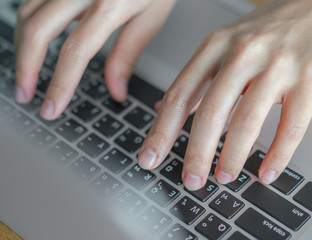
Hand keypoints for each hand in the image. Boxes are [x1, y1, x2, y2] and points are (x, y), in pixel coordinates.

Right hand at [14, 0, 174, 119]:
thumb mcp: (152, 16)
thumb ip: (128, 54)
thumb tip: (116, 91)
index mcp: (111, 1)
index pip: (75, 52)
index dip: (59, 85)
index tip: (51, 109)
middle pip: (38, 31)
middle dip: (25, 69)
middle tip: (25, 95)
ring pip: (27, 14)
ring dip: (21, 49)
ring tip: (25, 74)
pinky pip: (31, 1)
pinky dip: (26, 27)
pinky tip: (31, 44)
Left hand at [138, 0, 311, 189]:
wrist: (311, 7)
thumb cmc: (263, 31)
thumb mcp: (221, 46)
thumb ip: (195, 80)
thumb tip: (163, 109)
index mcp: (214, 47)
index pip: (179, 95)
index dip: (160, 131)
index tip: (149, 158)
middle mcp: (242, 54)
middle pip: (210, 113)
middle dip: (196, 154)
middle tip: (191, 180)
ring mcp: (277, 65)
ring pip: (246, 121)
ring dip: (232, 158)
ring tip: (223, 177)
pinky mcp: (309, 79)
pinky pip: (292, 124)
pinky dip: (277, 155)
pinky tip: (266, 172)